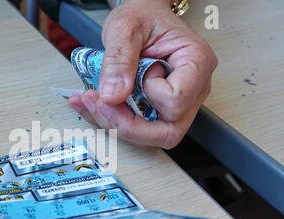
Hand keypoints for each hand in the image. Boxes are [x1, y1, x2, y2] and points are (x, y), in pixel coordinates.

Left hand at [68, 0, 216, 148]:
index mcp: (196, 62)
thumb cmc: (144, 15)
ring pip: (151, 136)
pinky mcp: (160, 110)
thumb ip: (119, 59)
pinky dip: (112, 121)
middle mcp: (193, 89)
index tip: (135, 73)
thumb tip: (112, 96)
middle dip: (127, 126)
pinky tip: (94, 104)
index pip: (176, 102)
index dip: (148, 95)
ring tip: (90, 101)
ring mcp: (179, 103)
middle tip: (99, 103)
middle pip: (168, 132)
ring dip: (115, 125)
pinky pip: (139, 129)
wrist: (142, 15)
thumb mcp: (125, 27)